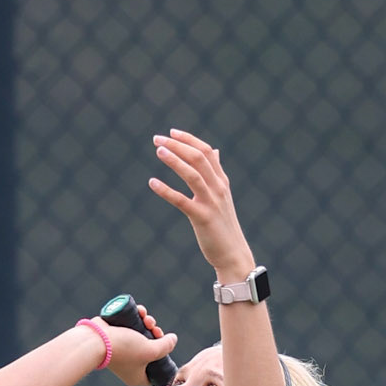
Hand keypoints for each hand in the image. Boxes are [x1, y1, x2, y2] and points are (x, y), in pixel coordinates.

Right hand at [90, 308, 176, 385]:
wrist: (95, 339)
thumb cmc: (123, 349)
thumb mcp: (151, 350)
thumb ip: (166, 346)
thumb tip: (173, 339)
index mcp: (137, 376)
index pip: (157, 371)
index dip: (164, 357)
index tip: (165, 346)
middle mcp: (130, 366)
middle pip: (151, 349)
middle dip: (156, 335)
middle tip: (154, 328)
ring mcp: (122, 351)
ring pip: (142, 335)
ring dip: (148, 323)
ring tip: (146, 317)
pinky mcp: (116, 337)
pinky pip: (132, 327)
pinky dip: (137, 318)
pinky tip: (140, 311)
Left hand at [148, 129, 252, 274]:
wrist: (233, 253)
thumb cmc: (223, 224)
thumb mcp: (222, 194)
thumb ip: (216, 172)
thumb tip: (214, 150)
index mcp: (222, 181)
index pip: (206, 151)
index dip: (189, 139)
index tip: (171, 132)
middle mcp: (218, 188)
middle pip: (199, 158)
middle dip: (177, 145)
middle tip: (157, 139)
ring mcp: (211, 202)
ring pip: (193, 175)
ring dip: (175, 160)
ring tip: (158, 151)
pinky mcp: (202, 218)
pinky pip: (182, 201)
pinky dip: (166, 190)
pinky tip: (152, 183)